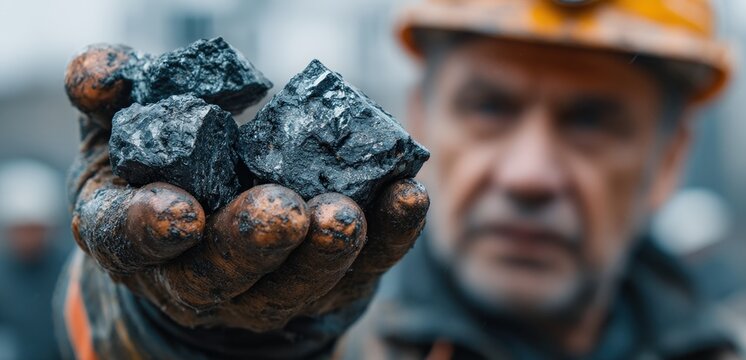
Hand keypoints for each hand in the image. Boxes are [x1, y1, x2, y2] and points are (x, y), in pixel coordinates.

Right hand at [65, 44, 428, 331]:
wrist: (208, 216)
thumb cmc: (157, 162)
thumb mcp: (119, 126)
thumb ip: (106, 94)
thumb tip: (103, 73)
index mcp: (130, 235)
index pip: (130, 241)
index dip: (152, 229)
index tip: (181, 210)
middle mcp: (191, 275)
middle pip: (220, 275)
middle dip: (254, 245)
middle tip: (285, 210)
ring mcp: (259, 288)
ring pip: (292, 285)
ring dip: (323, 253)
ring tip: (346, 214)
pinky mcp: (320, 283)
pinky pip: (358, 268)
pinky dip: (387, 235)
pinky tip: (407, 195)